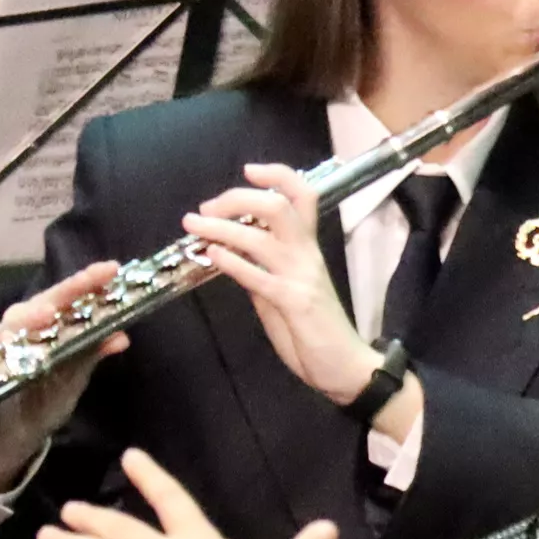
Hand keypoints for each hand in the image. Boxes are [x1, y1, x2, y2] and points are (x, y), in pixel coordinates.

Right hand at [0, 261, 125, 496]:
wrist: (8, 437)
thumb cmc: (40, 400)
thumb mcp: (71, 379)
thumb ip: (90, 355)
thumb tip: (122, 337)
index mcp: (45, 325)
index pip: (67, 300)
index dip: (86, 283)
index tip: (111, 269)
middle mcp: (19, 329)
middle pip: (39, 304)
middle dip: (61, 294)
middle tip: (84, 282)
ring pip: (10, 325)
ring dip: (28, 318)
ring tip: (48, 314)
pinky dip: (0, 351)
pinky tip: (11, 348)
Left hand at [183, 164, 406, 427]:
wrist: (346, 367)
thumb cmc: (316, 331)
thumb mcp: (285, 293)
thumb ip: (263, 271)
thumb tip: (233, 255)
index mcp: (308, 248)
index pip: (302, 196)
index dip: (277, 175)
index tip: (249, 170)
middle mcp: (307, 255)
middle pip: (276, 205)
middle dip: (236, 198)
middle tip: (206, 207)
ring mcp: (301, 277)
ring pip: (260, 236)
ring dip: (220, 227)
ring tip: (193, 226)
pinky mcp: (294, 303)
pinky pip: (258, 276)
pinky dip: (232, 262)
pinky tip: (211, 255)